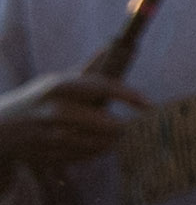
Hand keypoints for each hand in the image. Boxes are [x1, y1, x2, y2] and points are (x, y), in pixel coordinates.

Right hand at [0, 67, 144, 172]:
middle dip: (125, 127)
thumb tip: (113, 47)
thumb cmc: (38, 100)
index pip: (102, 87)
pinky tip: (98, 146)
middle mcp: (54, 111)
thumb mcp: (58, 82)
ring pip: (97, 144)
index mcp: (58, 86)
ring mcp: (49, 136)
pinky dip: (96, 153)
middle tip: (139, 128)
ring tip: (119, 137)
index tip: (149, 105)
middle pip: (105, 123)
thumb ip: (88, 70)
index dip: (129, 96)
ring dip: (113, 142)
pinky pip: (84, 157)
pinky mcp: (47, 156)